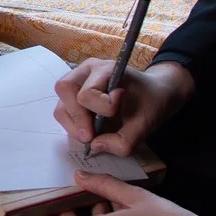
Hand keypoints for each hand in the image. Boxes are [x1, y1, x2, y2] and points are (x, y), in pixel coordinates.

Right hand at [54, 56, 192, 155]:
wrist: (154, 96)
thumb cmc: (150, 103)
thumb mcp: (145, 124)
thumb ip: (124, 140)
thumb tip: (95, 146)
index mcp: (106, 69)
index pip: (87, 92)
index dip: (98, 109)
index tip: (114, 115)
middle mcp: (87, 71)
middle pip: (65, 90)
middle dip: (77, 117)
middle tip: (91, 136)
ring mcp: (78, 82)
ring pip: (60, 103)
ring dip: (73, 124)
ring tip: (91, 135)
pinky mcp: (74, 95)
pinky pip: (63, 111)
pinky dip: (73, 125)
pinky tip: (89, 130)